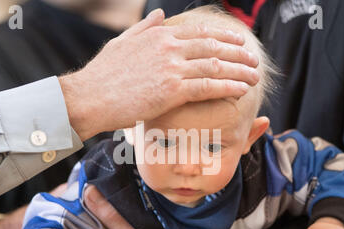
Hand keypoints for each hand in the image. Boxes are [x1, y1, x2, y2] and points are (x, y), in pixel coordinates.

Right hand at [60, 8, 259, 140]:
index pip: (200, 33)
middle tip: (254, 59)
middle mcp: (168, 47)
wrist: (89, 97)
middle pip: (213, 47)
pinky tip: (242, 89)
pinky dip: (228, 86)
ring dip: (239, 70)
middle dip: (238, 53)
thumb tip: (160, 16)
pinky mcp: (172, 90)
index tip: (239, 41)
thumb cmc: (102, 75)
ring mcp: (171, 67)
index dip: (224, 37)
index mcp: (158, 35)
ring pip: (215, 65)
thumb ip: (144, 28)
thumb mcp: (121, 43)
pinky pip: (208, 86)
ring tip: (255, 76)